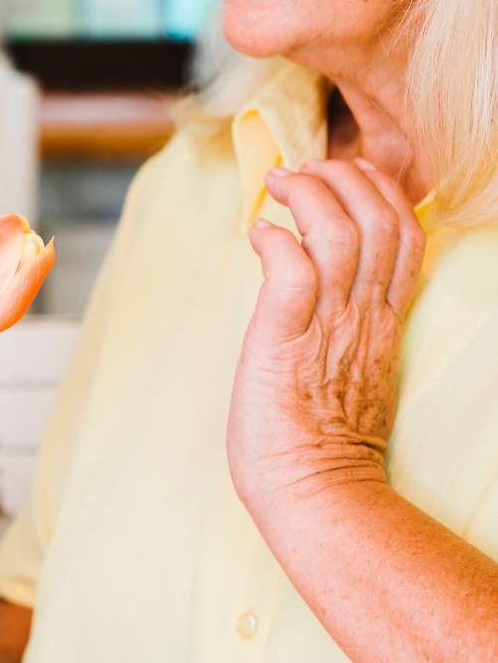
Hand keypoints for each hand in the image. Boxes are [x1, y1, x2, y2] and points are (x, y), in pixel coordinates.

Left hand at [228, 158, 425, 522]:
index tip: (345, 177)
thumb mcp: (347, 369)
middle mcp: (363, 317)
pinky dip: (276, 241)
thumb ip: (342, 326)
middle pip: (380, 220)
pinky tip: (258, 235)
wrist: (312, 492)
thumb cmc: (315, 440)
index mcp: (383, 322)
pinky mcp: (285, 341)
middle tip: (304, 169)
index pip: (404, 235)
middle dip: (346, 178)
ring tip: (278, 185)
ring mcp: (328, 327)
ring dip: (308, 196)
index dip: (381, 192)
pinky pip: (293, 273)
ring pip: (340, 233)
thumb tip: (309, 286)